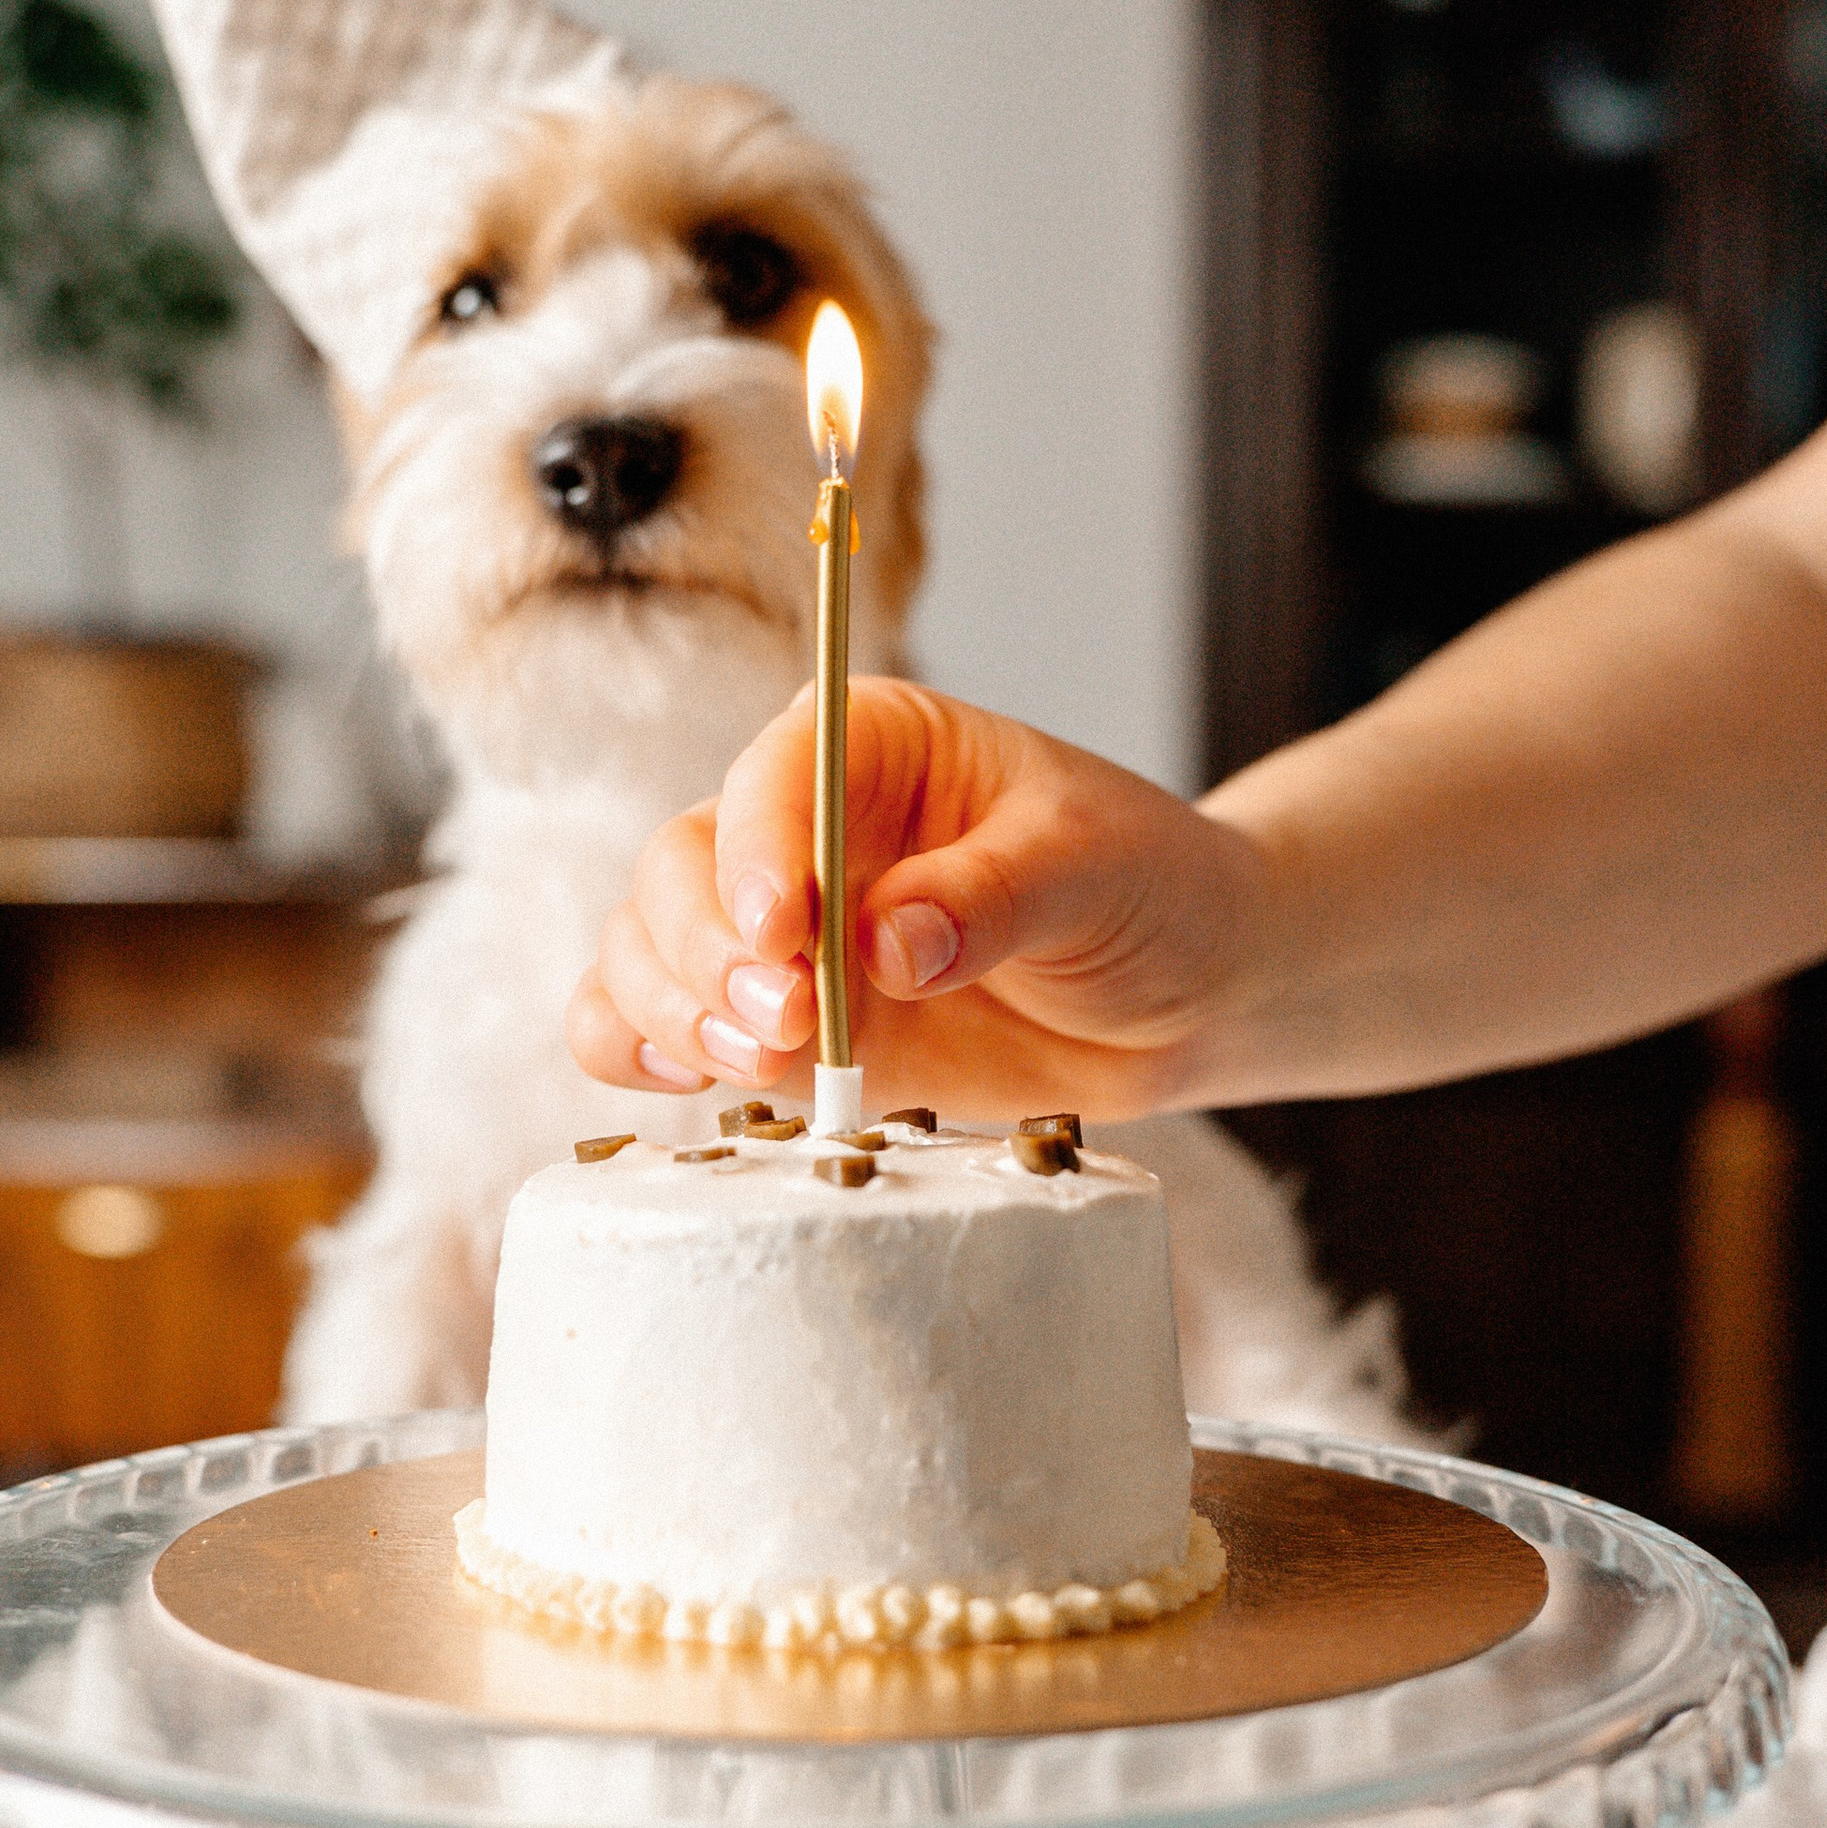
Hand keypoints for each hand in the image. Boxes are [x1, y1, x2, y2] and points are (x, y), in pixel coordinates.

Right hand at [566, 679, 1271, 1120]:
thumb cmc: (1150, 890)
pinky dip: (642, 1052)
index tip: (783, 932)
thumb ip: (996, 896)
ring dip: (671, 1008)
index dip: (758, 851)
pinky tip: (683, 1081)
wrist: (1184, 990)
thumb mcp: (1098, 869)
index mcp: (873, 746)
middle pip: (681, 866)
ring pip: (648, 948)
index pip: (775, 776)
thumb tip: (888, 943)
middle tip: (782, 1020)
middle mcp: (802, 828)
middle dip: (706, 949)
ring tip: (759, 1061)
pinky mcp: (778, 1022)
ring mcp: (780, 933)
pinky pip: (659, 1027)